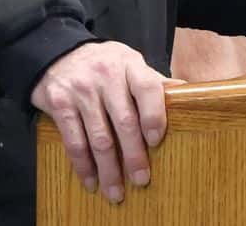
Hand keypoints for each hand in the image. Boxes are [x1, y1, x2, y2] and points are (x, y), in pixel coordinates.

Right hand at [30, 42, 169, 204]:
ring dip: (108, 170)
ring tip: (116, 193)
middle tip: (141, 180)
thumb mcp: (129, 63)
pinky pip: (74, 141)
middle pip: (124, 121)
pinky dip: (83, 165)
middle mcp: (105, 75)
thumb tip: (188, 93)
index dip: (154, 115)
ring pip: (99, 137)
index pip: (147, 88)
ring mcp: (81, 89)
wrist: (57, 52)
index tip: (156, 141)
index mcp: (129, 64)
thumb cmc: (103, 64)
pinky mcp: (59, 103)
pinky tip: (90, 181)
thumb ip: (152, 81)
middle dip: (134, 156)